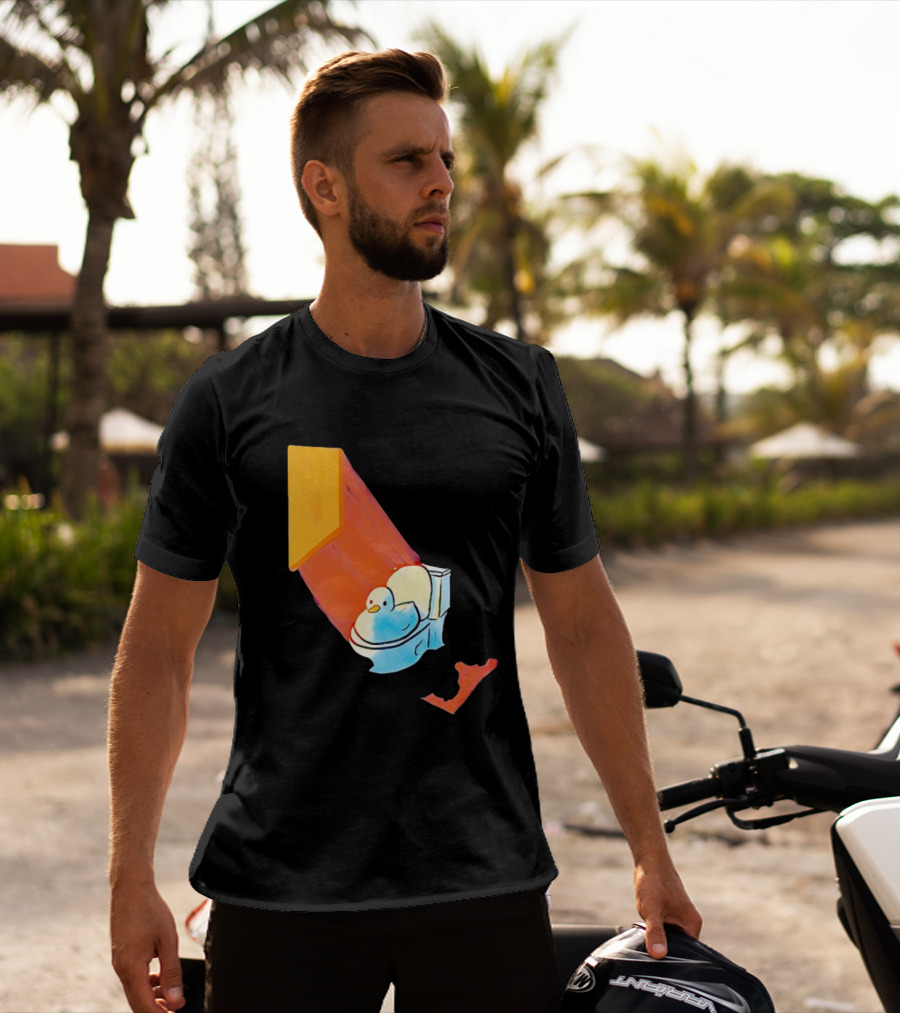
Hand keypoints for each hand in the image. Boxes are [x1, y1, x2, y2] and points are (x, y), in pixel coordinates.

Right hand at [111, 883, 185, 1011]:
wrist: (130, 888)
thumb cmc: (150, 910)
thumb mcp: (167, 941)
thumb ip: (171, 972)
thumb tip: (175, 999)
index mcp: (131, 968)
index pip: (144, 1005)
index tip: (177, 1012)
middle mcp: (121, 969)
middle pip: (137, 1002)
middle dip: (156, 1009)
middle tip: (176, 1008)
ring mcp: (118, 962)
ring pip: (134, 990)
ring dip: (152, 997)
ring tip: (172, 994)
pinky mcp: (120, 955)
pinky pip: (132, 978)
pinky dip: (146, 983)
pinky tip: (160, 977)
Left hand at [634, 859, 701, 959]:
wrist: (649, 862)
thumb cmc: (653, 882)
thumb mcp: (651, 910)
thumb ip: (655, 932)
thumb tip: (659, 955)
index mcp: (692, 924)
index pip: (688, 954)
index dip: (673, 960)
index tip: (659, 963)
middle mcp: (689, 923)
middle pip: (679, 948)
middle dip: (664, 950)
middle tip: (649, 949)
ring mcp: (681, 919)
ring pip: (670, 940)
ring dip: (659, 939)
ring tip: (648, 933)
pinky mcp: (672, 915)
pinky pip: (665, 931)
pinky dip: (656, 931)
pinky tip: (647, 927)